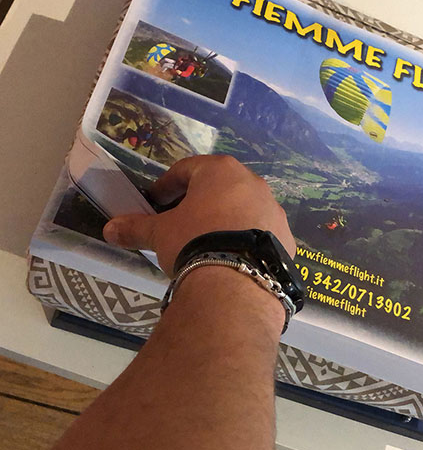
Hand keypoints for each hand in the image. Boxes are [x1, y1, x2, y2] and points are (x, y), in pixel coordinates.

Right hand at [103, 155, 295, 275]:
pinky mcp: (286, 236)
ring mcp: (273, 209)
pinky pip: (260, 231)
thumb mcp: (161, 234)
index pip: (186, 169)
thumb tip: (109, 229)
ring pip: (243, 208)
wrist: (238, 280)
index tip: (154, 202)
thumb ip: (136, 227)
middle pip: (219, 186)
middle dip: (198, 201)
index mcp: (220, 171)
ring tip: (208, 242)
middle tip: (181, 221)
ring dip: (225, 219)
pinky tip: (233, 257)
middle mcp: (252, 183)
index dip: (166, 185)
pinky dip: (246, 238)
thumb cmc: (194, 241)